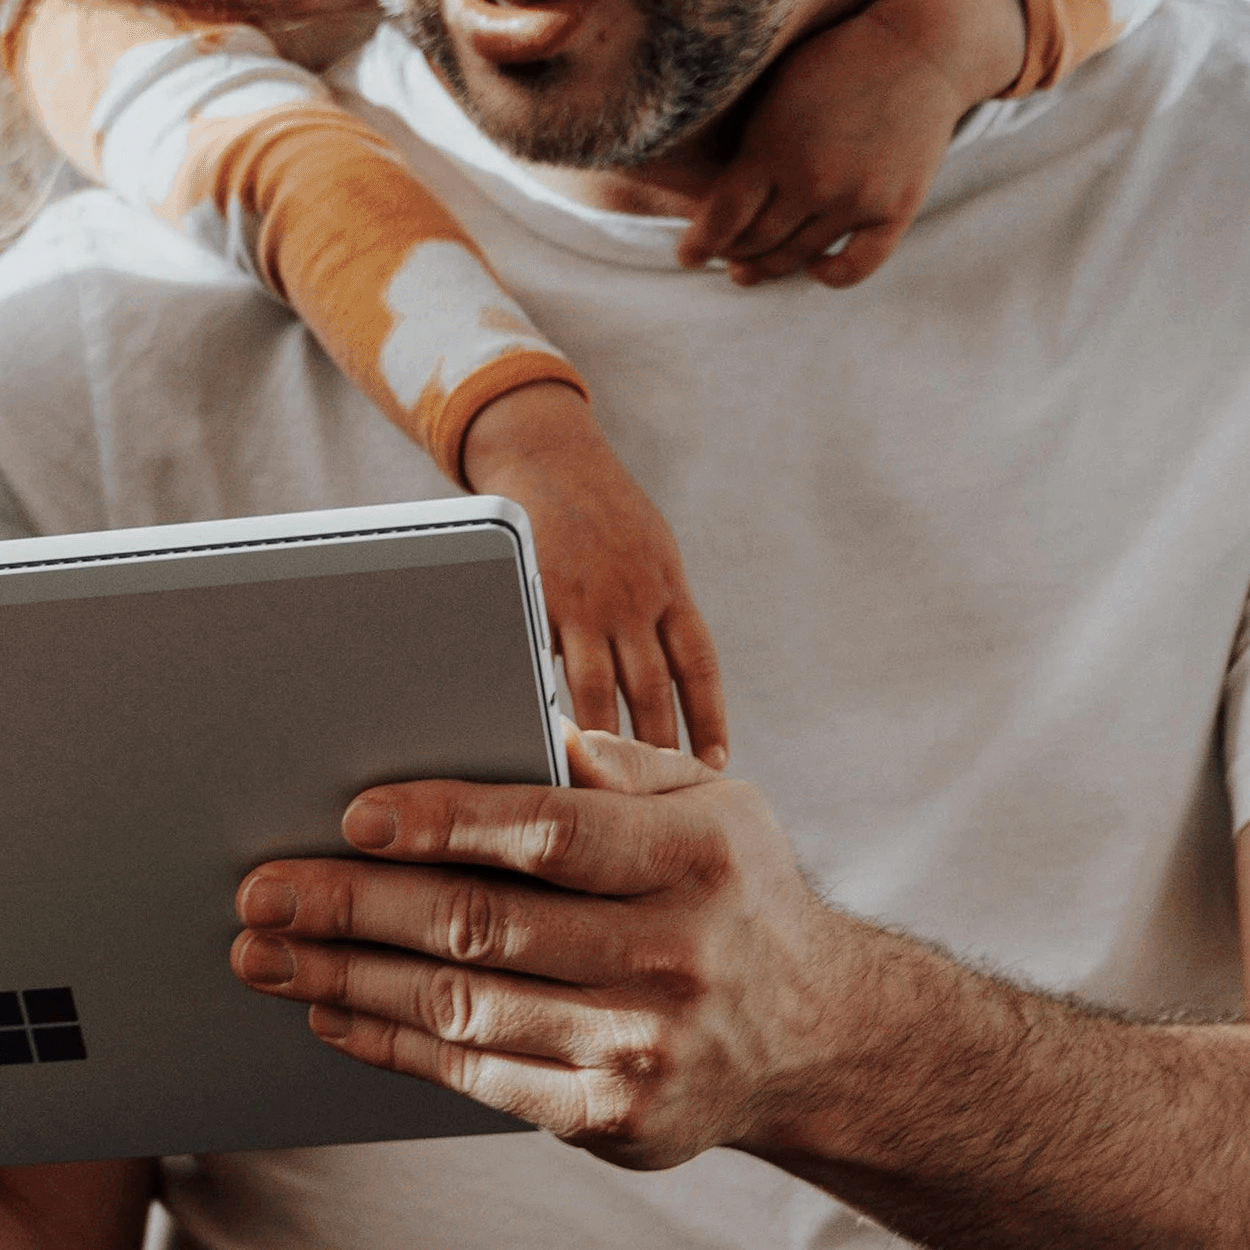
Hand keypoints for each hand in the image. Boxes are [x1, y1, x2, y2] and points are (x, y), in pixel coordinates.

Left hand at [224, 732, 877, 1168]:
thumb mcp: (715, 802)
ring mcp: (645, 1046)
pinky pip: (477, 1077)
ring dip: (347, 979)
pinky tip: (334, 1011)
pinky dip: (394, 1043)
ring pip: (463, 1007)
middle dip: (355, 906)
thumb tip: (520, 722)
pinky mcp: (614, 1117)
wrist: (819, 1036)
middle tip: (261, 891)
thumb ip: (621, 765)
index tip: (354, 817)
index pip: (551, 833)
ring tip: (265, 953)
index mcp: (695, 856)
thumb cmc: (732, 892)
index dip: (446, 822)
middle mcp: (675, 954)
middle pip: (483, 926)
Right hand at [458, 384, 726, 760]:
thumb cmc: (600, 505)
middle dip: (656, 746)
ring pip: (594, 690)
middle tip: (658, 798)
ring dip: (601, 740)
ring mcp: (580, 600)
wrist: (543, 450)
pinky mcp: (534, 597)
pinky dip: (542, 700)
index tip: (715, 763)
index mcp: (668, 585)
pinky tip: (539, 734)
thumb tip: (670, 673)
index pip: (698, 667)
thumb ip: (660, 605)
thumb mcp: (650, 546)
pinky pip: (542, 663)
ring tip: (601, 786)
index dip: (708, 719)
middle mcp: (632, 598)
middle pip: (650, 691)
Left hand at [679, 0, 996, 287]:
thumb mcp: (775, 92)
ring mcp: (856, 199)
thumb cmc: (835, 61)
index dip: (699, 245)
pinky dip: (831, 276)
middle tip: (721, 256)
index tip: (687, 256)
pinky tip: (815, 267)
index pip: (721, 218)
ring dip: (769, 267)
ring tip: (752, 268)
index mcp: (772, 148)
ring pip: (797, 256)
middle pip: (755, 242)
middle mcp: (812, 182)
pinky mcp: (896, 210)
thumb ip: (747, 145)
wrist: (918, 49)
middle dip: (731, 254)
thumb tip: (710, 192)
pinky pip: (857, 266)